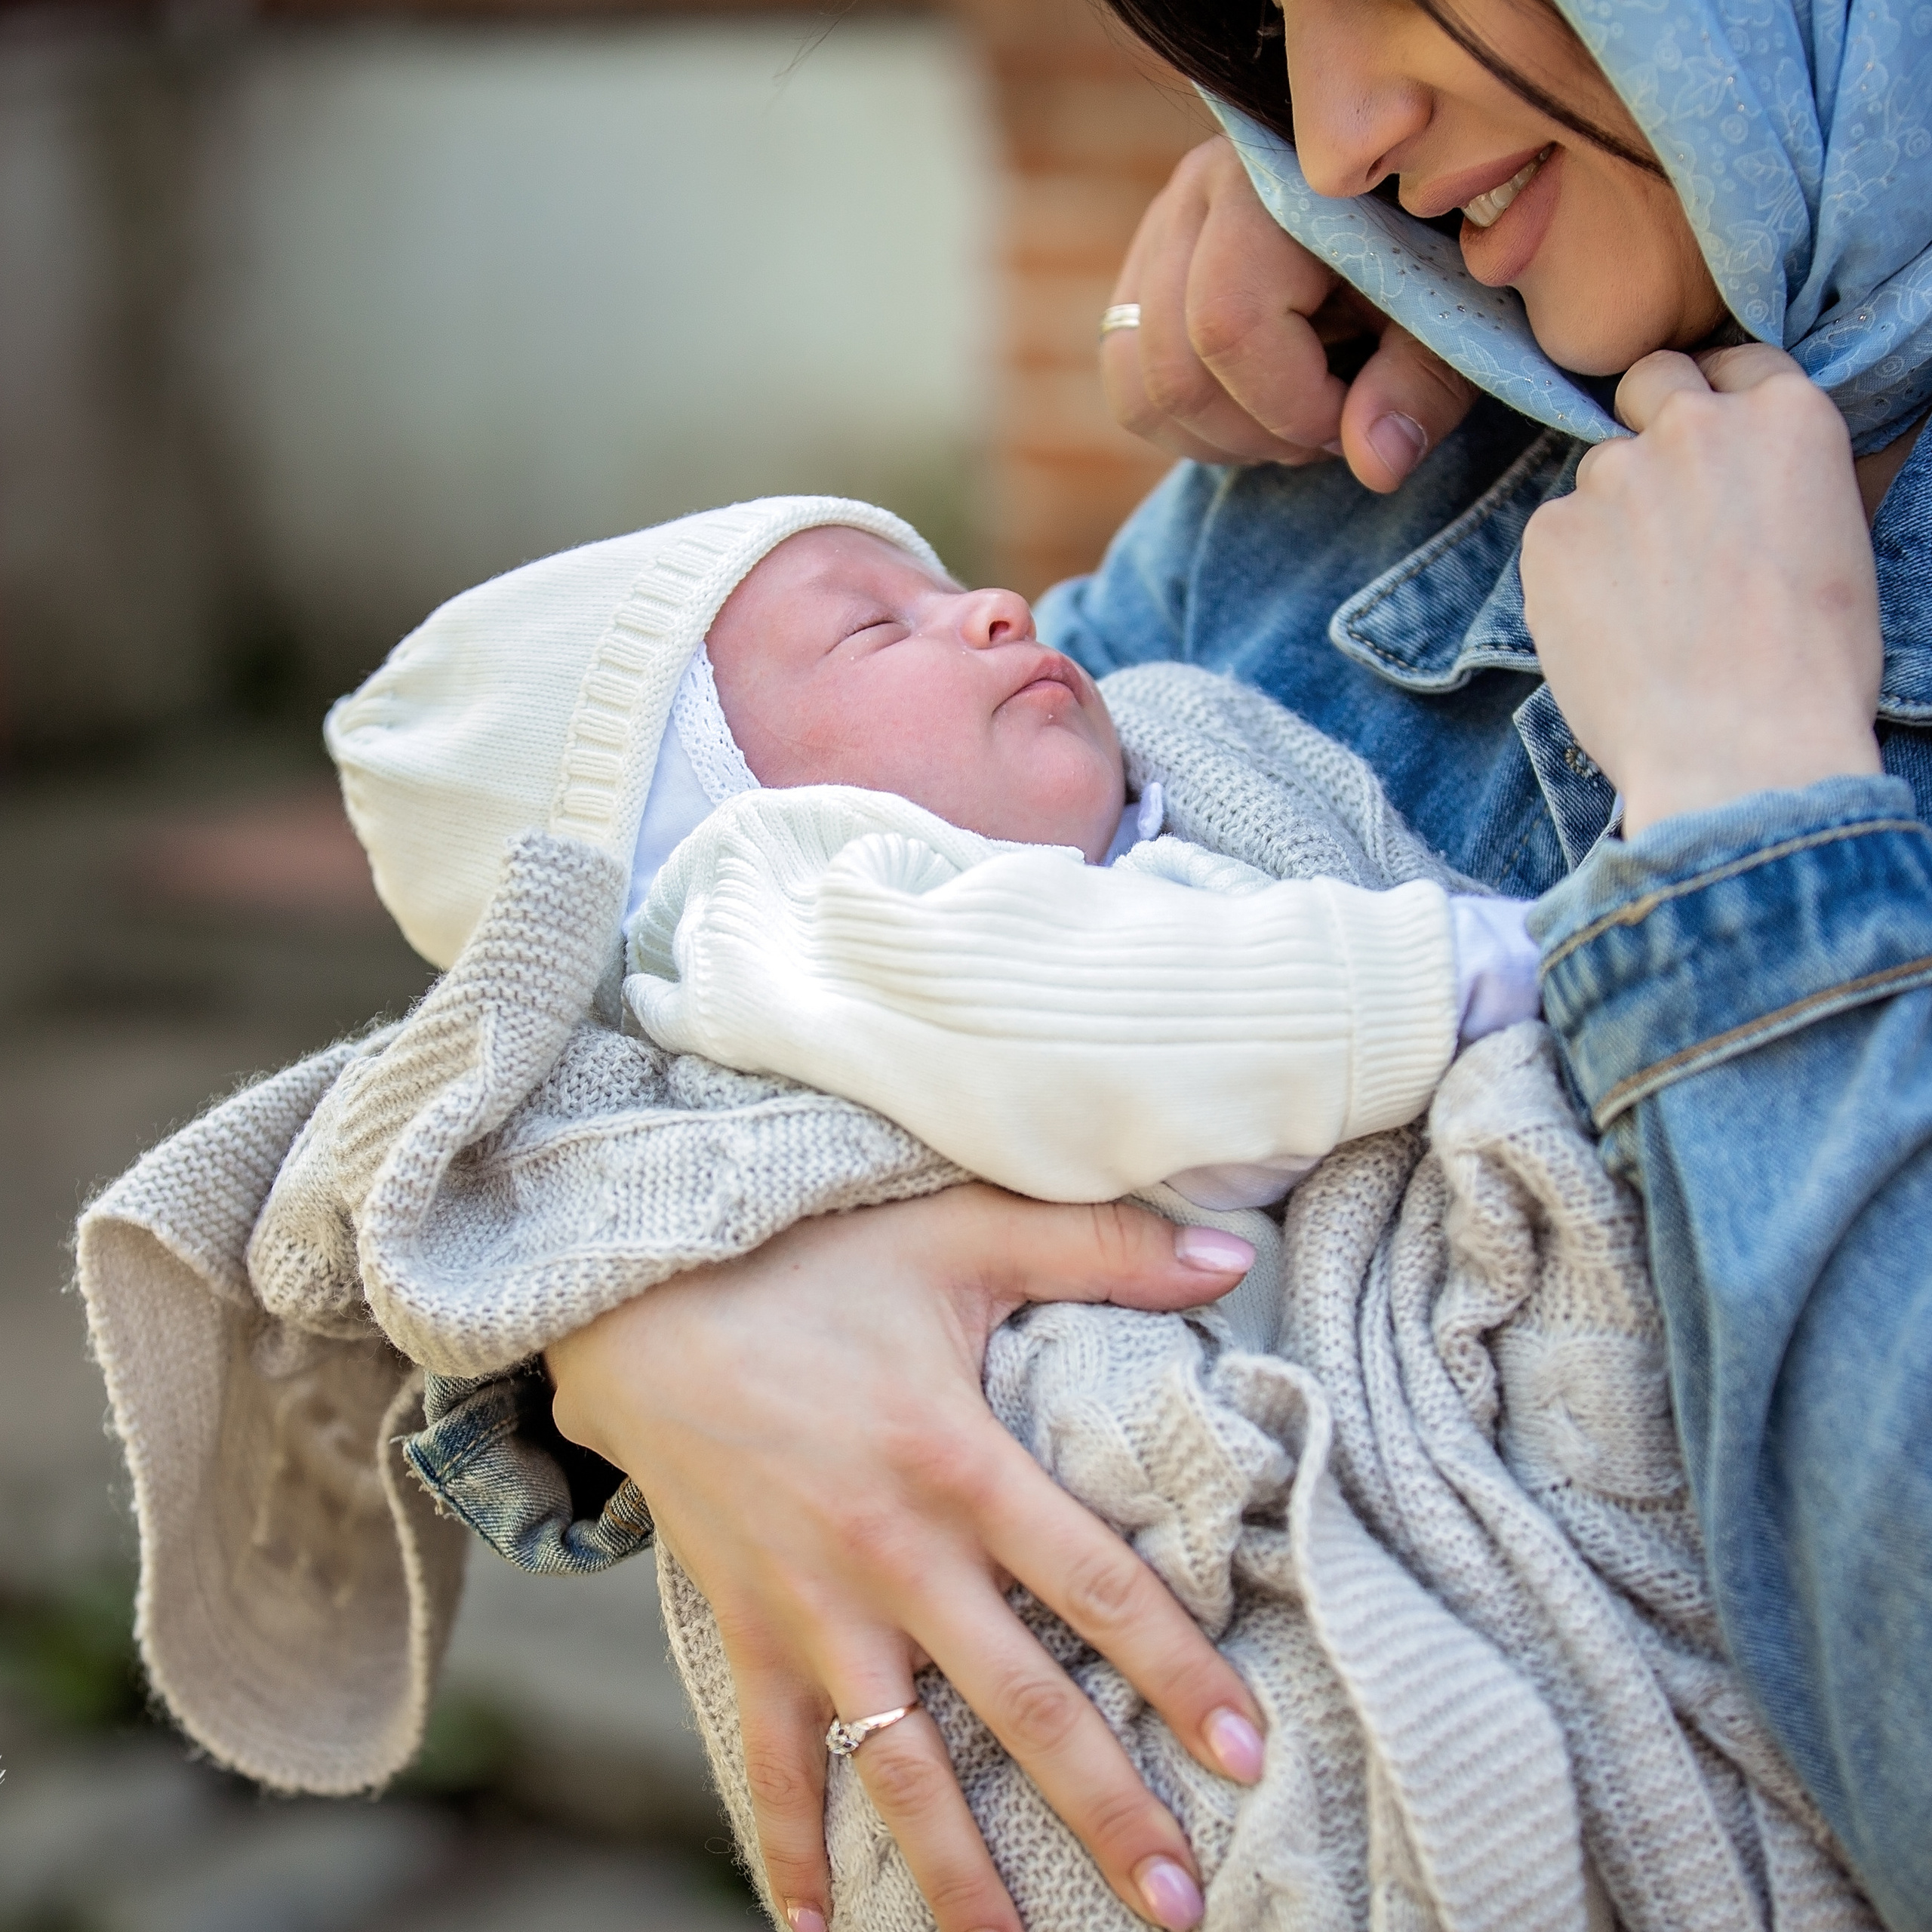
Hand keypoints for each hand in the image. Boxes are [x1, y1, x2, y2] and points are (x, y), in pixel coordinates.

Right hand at [546, 1185, 1267, 1931]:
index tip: (1245, 1753)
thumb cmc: (813, 1257)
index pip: (1095, 1586)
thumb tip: (1231, 1250)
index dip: (1178, 1669)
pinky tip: (820, 1930)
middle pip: (1018, 1705)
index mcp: (958, 1462)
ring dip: (961, 1874)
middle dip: (1104, 1809)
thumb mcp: (961, 1230)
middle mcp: (893, 1555)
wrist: (641, 1298)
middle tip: (1180, 1902)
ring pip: (899, 1767)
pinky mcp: (745, 1627)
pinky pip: (769, 1760)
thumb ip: (1101, 1243)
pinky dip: (791, 1849)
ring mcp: (811, 1607)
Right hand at [1102, 136, 1476, 490]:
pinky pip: (1126, 381)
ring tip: (1291, 421)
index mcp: (1275, 183)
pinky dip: (1187, 424)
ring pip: (1136, 385)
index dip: (1293, 407)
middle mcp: (1197, 194)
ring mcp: (1157, 233)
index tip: (1356, 418)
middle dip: (1257, 433)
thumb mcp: (1455, 311)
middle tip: (1330, 429)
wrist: (1413, 196)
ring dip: (1217, 438)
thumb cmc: (1445, 250)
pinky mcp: (1143, 274)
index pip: (1231, 327)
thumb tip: (1374, 462)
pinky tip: (1253, 411)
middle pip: (1173, 370)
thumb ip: (1422, 383)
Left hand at [1521, 345, 1883, 836]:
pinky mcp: (1550, 532)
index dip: (1713, 399)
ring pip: (1596, 472)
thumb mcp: (1831, 539)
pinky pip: (1553, 535)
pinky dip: (1568, 573)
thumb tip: (1744, 471)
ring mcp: (1613, 474)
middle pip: (1649, 383)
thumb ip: (1777, 475)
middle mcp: (1694, 425)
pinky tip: (1604, 630)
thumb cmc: (1807, 667)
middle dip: (1649, 421)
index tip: (1703, 439)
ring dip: (1609, 516)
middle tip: (1656, 503)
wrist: (1739, 747)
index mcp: (1784, 416)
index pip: (1732, 362)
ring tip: (1641, 604)